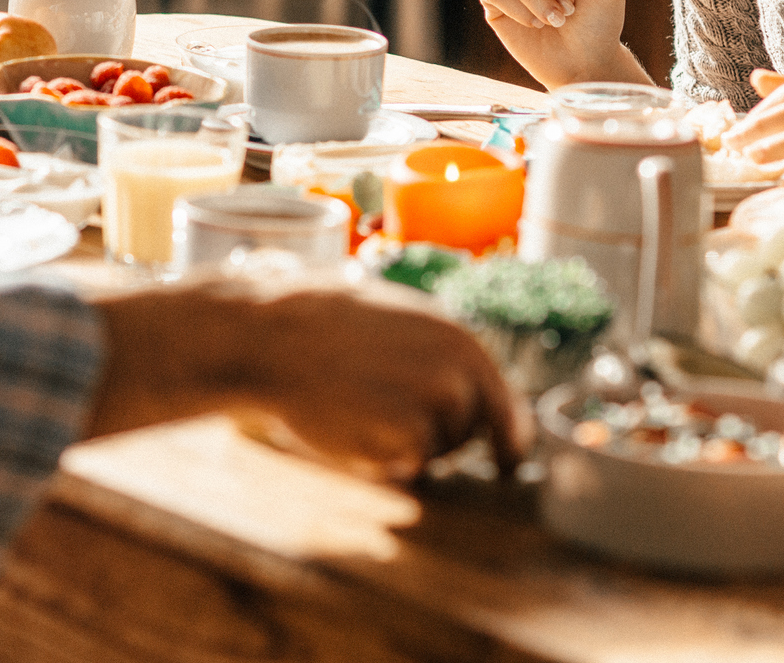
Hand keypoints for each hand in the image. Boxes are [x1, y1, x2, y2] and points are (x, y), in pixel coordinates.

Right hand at [86, 281, 526, 480]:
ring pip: (437, 452)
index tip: (510, 463)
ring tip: (359, 405)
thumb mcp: (397, 316)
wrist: (273, 337)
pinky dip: (383, 459)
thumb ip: (438, 350)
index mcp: (459, 338)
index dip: (510, 438)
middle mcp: (459, 373)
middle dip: (441, 436)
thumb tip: (466, 387)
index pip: (504, 403)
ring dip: (406, 445)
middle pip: (469, 432)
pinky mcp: (407, 440)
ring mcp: (436, 408)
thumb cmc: (323, 323)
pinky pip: (407, 467)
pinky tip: (350, 423)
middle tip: (386, 412)